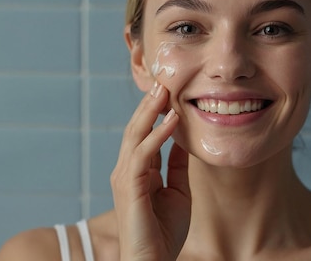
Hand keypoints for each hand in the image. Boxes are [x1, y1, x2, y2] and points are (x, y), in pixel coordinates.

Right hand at [111, 81, 190, 260]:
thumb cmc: (164, 232)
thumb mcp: (178, 190)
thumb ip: (178, 165)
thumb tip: (184, 138)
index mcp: (138, 170)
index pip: (145, 132)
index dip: (156, 110)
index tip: (170, 89)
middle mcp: (127, 169)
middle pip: (137, 127)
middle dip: (151, 102)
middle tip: (164, 78)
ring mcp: (125, 176)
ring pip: (136, 134)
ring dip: (151, 110)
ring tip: (165, 89)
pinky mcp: (130, 186)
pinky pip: (144, 154)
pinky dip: (158, 134)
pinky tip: (172, 119)